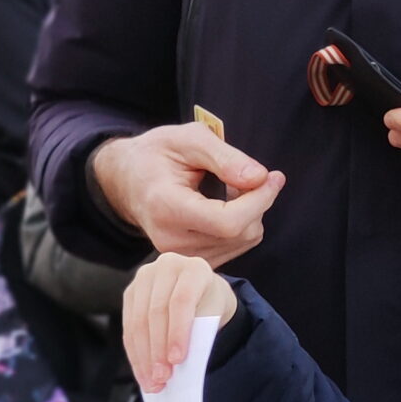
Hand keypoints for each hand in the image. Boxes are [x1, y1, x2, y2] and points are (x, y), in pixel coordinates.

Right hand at [92, 125, 284, 268]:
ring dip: (251, 213)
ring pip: (242, 242)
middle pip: (239, 233)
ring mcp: (180, 256)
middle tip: (250, 175)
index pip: (228, 222)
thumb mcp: (188, 139)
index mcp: (166, 207)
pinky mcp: (190, 262)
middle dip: (257, 202)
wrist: (127, 181)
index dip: (259, 200)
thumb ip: (225, 157)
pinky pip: (235, 247)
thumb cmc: (157, 154)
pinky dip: (242, 225)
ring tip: (232, 189)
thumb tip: (259, 177)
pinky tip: (226, 206)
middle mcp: (171, 241)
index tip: (273, 176)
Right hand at [123, 253, 237, 393]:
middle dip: (157, 350)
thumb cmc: (210, 307)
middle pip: (156, 312)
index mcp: (195, 268)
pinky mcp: (130, 292)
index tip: (177, 361)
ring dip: (143, 356)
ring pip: (138, 321)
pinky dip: (135, 353)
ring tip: (152, 382)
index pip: (181, 301)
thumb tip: (175, 367)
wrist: (201, 293)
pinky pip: (128, 327)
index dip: (177, 332)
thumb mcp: (213, 317)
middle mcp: (167, 265)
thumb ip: (197, 334)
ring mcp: (145, 277)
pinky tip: (142, 372)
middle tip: (162, 378)